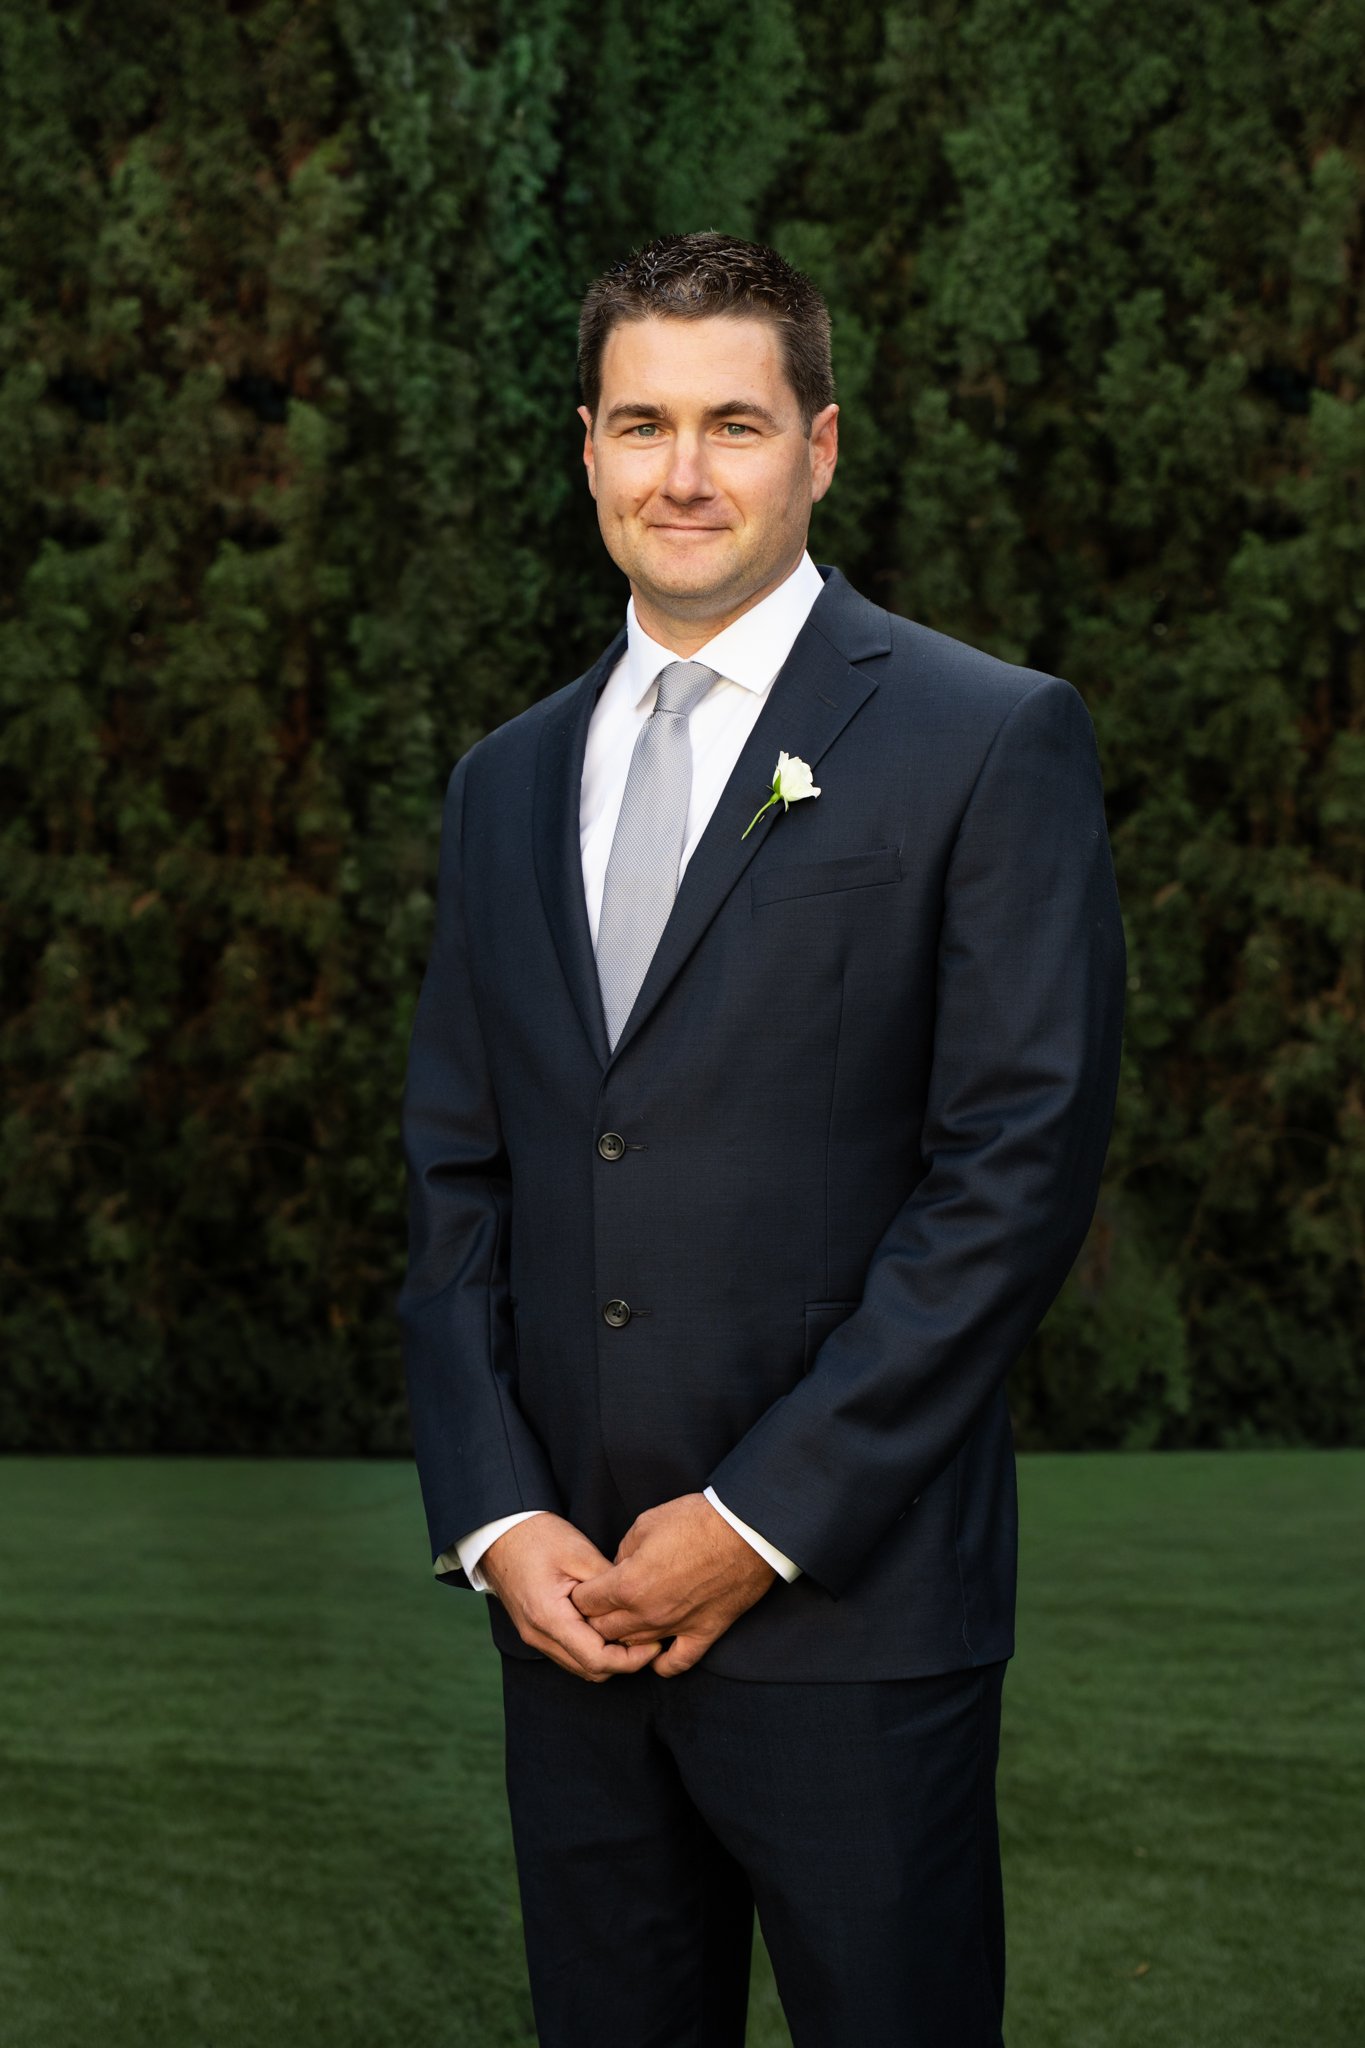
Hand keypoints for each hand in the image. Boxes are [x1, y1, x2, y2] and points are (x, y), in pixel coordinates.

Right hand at [480, 1514, 662, 1683]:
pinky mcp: (536, 1632)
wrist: (500, 1533)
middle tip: (651, 1640)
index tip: (655, 1644)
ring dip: (608, 1658)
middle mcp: (539, 1635)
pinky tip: (609, 1629)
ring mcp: (535, 1637)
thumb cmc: (538, 1537)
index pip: (597, 1659)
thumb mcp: (580, 1553)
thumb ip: (609, 1585)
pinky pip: (569, 1654)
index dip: (631, 1659)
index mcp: (549, 1617)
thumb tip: (636, 1605)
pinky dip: (592, 1649)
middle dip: (624, 1662)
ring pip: (580, 1666)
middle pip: (590, 1670)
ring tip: (634, 1634)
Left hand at [570, 1493, 775, 1677]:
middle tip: (600, 1604)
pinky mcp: (703, 1633)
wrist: (745, 1531)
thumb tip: (617, 1569)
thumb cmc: (695, 1521)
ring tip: (624, 1621)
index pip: (584, 1603)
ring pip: (633, 1647)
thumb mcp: (645, 1524)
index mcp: (627, 1585)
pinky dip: (661, 1662)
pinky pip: (675, 1664)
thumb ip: (623, 1553)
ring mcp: (676, 1627)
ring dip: (624, 1636)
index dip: (580, 1593)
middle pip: (603, 1630)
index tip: (584, 1587)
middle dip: (595, 1617)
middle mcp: (647, 1614)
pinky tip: (655, 1650)